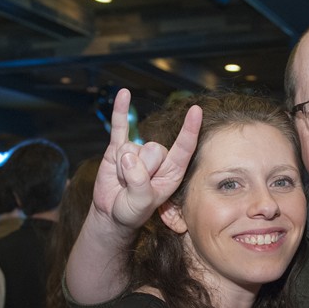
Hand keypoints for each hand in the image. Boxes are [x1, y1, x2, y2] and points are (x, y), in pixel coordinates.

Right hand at [92, 88, 201, 229]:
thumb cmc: (132, 211)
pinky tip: (124, 93)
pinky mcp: (119, 147)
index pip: (184, 147)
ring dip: (122, 168)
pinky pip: (120, 125)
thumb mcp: (140, 203)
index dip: (189, 130)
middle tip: (133, 187)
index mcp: (173, 171)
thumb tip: (129, 156)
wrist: (112, 213)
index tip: (196, 111)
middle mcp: (159, 158)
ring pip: (131, 148)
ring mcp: (139, 150)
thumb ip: (139, 183)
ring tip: (123, 181)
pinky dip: (121, 110)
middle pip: (152, 149)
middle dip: (139, 170)